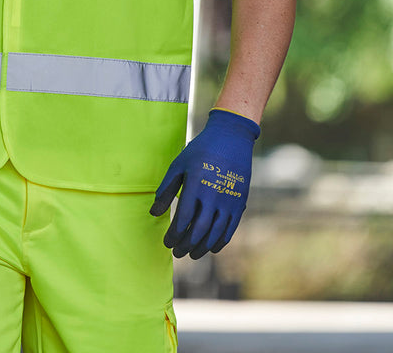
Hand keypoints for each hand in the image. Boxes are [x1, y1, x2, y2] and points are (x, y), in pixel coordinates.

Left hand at [150, 108, 259, 258]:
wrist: (231, 139)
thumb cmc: (200, 151)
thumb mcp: (179, 165)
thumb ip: (166, 189)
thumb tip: (153, 212)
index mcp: (196, 185)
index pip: (183, 218)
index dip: (174, 234)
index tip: (166, 243)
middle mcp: (214, 196)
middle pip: (199, 230)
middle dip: (186, 245)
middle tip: (176, 253)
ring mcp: (229, 201)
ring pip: (215, 233)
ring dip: (202, 247)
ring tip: (191, 254)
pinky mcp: (239, 203)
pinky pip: (230, 229)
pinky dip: (219, 242)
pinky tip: (209, 247)